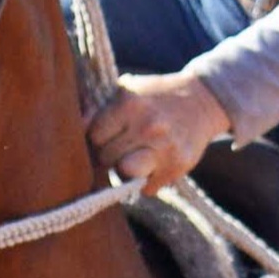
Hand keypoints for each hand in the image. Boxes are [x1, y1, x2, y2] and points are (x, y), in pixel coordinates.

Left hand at [88, 71, 231, 193]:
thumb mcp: (128, 90)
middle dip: (109, 154)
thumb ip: (99, 108)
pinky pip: (147, 188)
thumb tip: (75, 126)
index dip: (96, 138)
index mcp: (131, 104)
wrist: (203, 101)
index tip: (105, 135)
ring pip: (125, 174)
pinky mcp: (178, 166)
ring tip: (132, 158)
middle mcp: (148, 126)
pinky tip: (154, 163)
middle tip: (121, 145)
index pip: (94, 135)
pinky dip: (147, 180)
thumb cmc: (155, 96)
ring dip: (125, 171)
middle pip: (107, 157)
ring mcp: (165, 148)